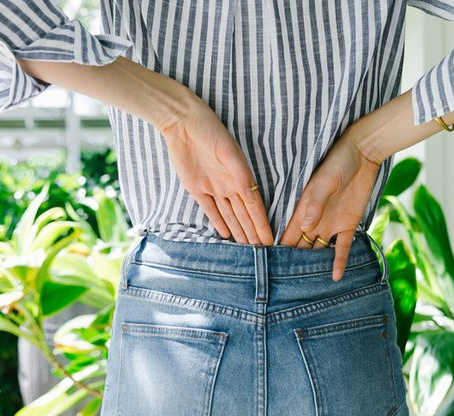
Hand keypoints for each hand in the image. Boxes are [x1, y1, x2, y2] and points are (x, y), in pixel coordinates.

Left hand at [159, 89, 273, 244]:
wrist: (182, 123)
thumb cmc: (210, 131)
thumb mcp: (229, 151)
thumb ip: (240, 174)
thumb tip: (252, 194)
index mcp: (240, 178)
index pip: (255, 208)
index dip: (262, 225)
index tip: (270, 241)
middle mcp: (229, 186)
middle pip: (244, 216)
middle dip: (253, 234)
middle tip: (262, 253)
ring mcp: (213, 188)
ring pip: (229, 216)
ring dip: (239, 231)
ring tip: (247, 248)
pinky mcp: (197, 188)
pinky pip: (210, 210)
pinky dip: (218, 222)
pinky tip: (225, 235)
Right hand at [279, 126, 381, 280]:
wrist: (363, 155)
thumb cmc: (337, 163)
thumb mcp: (324, 182)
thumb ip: (315, 204)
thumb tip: (305, 227)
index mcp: (302, 211)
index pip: (287, 235)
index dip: (279, 251)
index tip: (270, 268)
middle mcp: (313, 221)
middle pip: (300, 247)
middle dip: (293, 263)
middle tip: (285, 284)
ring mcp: (330, 225)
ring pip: (318, 251)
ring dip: (314, 265)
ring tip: (308, 286)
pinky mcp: (348, 225)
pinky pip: (342, 248)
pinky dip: (338, 262)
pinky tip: (335, 277)